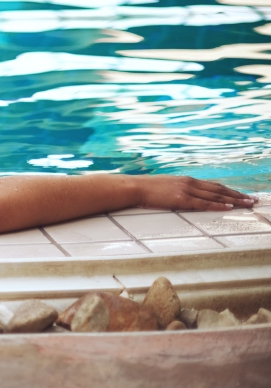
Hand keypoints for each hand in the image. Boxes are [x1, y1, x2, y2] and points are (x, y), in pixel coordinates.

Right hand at [135, 175, 254, 211]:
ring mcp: (187, 190)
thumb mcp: (166, 187)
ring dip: (234, 199)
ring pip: (216, 195)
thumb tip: (184, 196)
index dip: (229, 190)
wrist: (135, 187)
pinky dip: (219, 205)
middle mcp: (190, 183)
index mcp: (187, 180)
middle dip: (238, 194)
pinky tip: (230, 207)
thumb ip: (178, 190)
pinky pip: (204, 203)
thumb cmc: (147, 189)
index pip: (214, 186)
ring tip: (248, 203)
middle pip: (220, 189)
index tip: (241, 194)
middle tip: (253, 199)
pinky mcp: (182, 199)